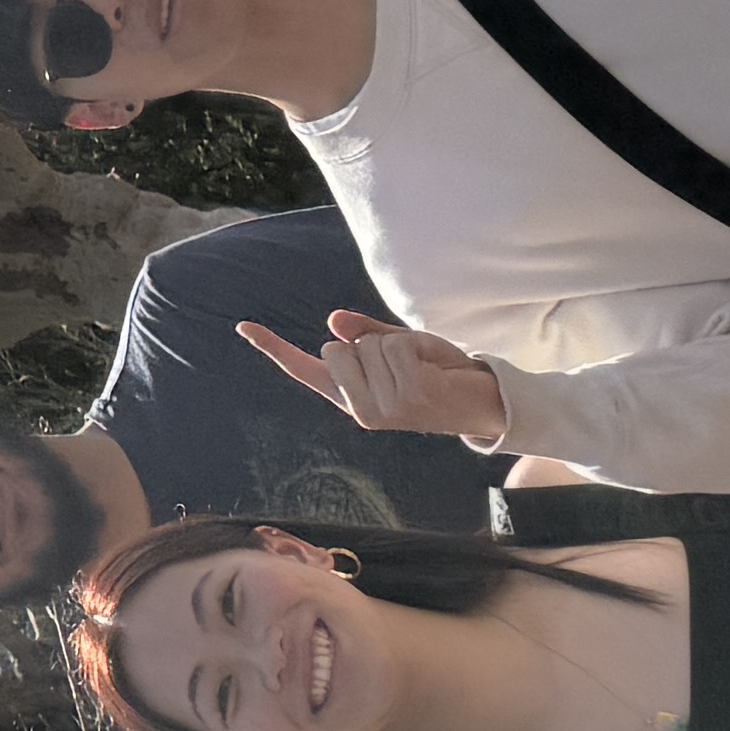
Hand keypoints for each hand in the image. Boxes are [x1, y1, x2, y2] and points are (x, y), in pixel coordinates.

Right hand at [242, 305, 516, 446]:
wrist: (485, 401)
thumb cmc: (438, 375)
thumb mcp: (399, 349)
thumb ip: (366, 335)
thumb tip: (333, 321)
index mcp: (353, 398)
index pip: (305, 369)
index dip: (273, 347)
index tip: (243, 325)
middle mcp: (361, 410)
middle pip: (336, 347)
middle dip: (368, 342)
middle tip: (404, 364)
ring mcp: (384, 408)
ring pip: (366, 345)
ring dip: (396, 344)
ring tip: (423, 368)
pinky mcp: (407, 398)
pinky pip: (393, 345)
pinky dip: (413, 345)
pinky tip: (431, 369)